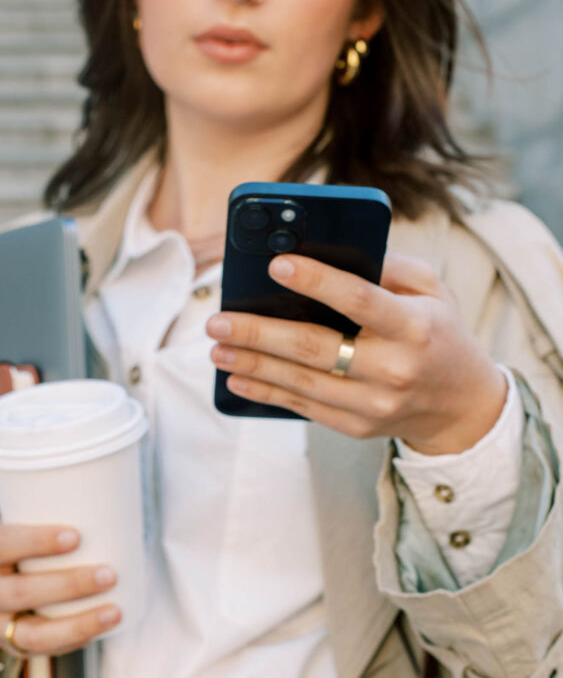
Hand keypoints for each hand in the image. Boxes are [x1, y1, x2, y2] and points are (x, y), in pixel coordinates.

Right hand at [0, 521, 120, 655]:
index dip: (38, 541)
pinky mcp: (12, 648)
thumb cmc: (6, 551)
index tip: (76, 535)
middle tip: (109, 574)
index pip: (3, 545)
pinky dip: (75, 640)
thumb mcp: (7, 531)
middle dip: (69, 585)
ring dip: (79, 624)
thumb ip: (41, 523)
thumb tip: (109, 506)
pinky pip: (45, 651)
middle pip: (22, 592)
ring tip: (115, 611)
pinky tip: (102, 628)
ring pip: (35, 634)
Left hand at [206, 253, 507, 455]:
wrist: (460, 406)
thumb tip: (330, 252)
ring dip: (252, 364)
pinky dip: (266, 393)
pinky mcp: (356, 425)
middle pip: (314, 348)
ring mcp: (373, 403)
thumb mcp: (432, 291)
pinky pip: (303, 408)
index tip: (276, 266)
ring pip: (300, 382)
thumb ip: (390, 267)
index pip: (360, 300)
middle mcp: (393, 368)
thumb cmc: (439, 334)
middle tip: (218, 319)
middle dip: (259, 332)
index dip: (317, 282)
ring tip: (216, 348)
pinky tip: (238, 379)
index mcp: (414, 327)